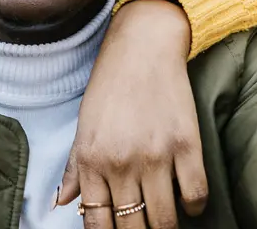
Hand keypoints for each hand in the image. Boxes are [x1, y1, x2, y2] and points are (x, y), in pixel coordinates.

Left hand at [58, 0, 207, 228]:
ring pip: (164, 220)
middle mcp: (121, 163)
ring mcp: (155, 155)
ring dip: (165, 227)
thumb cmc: (110, 85)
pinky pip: (195, 195)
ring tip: (165, 221)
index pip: (96, 220)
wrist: (143, 46)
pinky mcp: (186, 145)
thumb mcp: (84, 126)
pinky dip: (194, 207)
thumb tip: (61, 204)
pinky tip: (188, 203)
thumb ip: (74, 168)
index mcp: (92, 159)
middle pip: (131, 227)